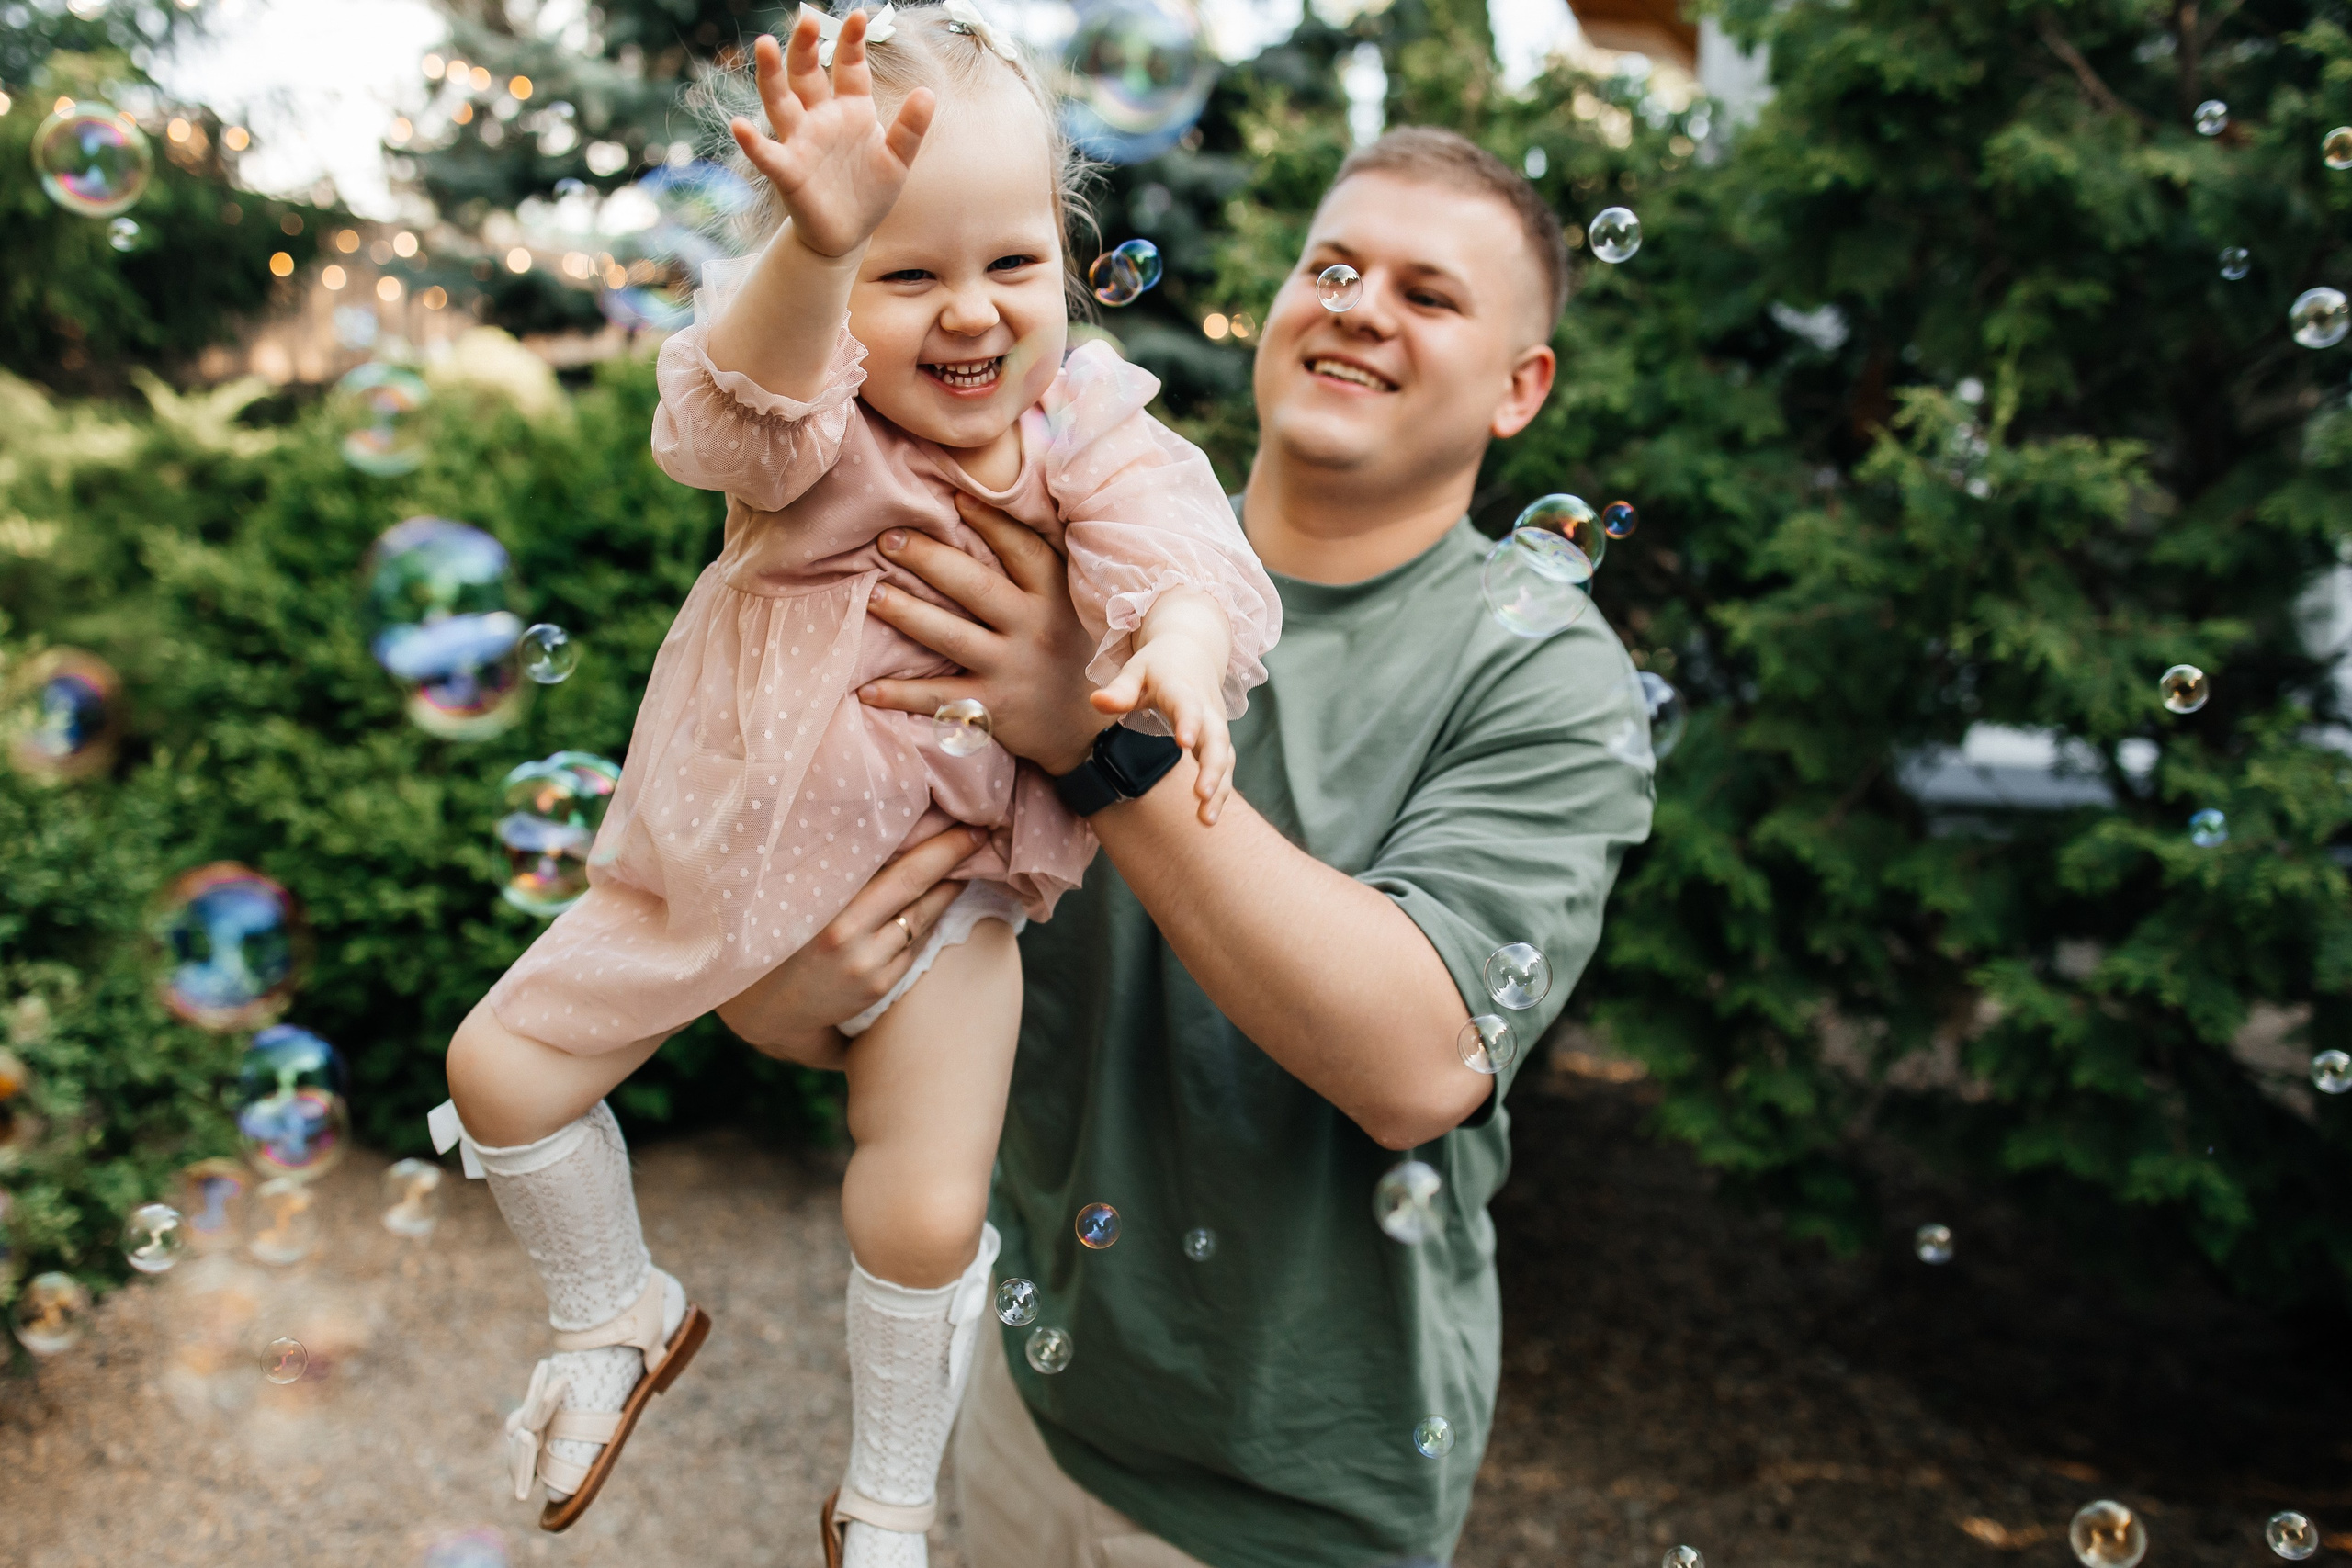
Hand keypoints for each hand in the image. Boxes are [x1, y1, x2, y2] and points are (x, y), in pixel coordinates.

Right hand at [713, 823, 984, 1064]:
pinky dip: (929, 918)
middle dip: (951, 854)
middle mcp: (845, 932)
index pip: (890, 865)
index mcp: (824, 904)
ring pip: (921, 916)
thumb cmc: (785, 937)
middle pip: (913, 883)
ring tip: (969, 859)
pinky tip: (940, 899)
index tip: (960, 820)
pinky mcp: (879, 985)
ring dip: (948, 887)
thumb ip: (840, 872)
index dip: (931, 843)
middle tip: (982, 831)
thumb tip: (883, 827)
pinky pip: (914, 943)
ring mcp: (866, 962)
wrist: (772, 1007)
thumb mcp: (802, 899)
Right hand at [729, 15, 934, 260]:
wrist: (849, 235)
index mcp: (849, 110)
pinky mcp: (789, 173)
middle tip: (806, 17)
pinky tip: (741, 126)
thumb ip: (911, 128)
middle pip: (807, 75)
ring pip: (780, 102)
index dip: (852, 43)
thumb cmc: (869, 192)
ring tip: (764, 44)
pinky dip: (753, 142)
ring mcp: (801, 143)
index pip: (848, 68)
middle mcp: (820, 119)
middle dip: (805, 47)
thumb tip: (927, 92)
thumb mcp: (898, 159)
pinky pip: (768, 155)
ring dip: (771, 75)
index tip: (859, 15)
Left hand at [858, 494, 1111, 773]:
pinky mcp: (993, 708)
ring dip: (908, 614)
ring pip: (952, 636)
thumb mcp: (1070, 606)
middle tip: (888, 540)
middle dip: (929, 559)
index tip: (954, 497)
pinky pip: (940, 698)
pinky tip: (866, 688)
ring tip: (873, 596)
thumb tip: (983, 510)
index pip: (1022, 550)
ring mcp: (1012, 670)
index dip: (990, 521)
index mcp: (1055, 598)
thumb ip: (1036, 569)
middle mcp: (1035, 630)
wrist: (1090, 729)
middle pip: (976, 587)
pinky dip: (902, 694)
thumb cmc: (1067, 651)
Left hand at [1090, 600, 1234, 824]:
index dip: (1188, 723)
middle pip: (1216, 738)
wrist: (1191, 650)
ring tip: (1207, 820)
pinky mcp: (1218, 739)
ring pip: (1225, 757)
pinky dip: (1221, 790)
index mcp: (1182, 688)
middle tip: (1201, 795)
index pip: (1188, 706)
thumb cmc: (1157, 666)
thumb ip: (1119, 690)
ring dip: (1220, 787)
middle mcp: (1206, 709)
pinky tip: (1208, 816)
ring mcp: (1216, 725)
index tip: (1184, 743)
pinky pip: (1225, 765)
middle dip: (1211, 767)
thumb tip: (1096, 702)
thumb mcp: (1135, 670)